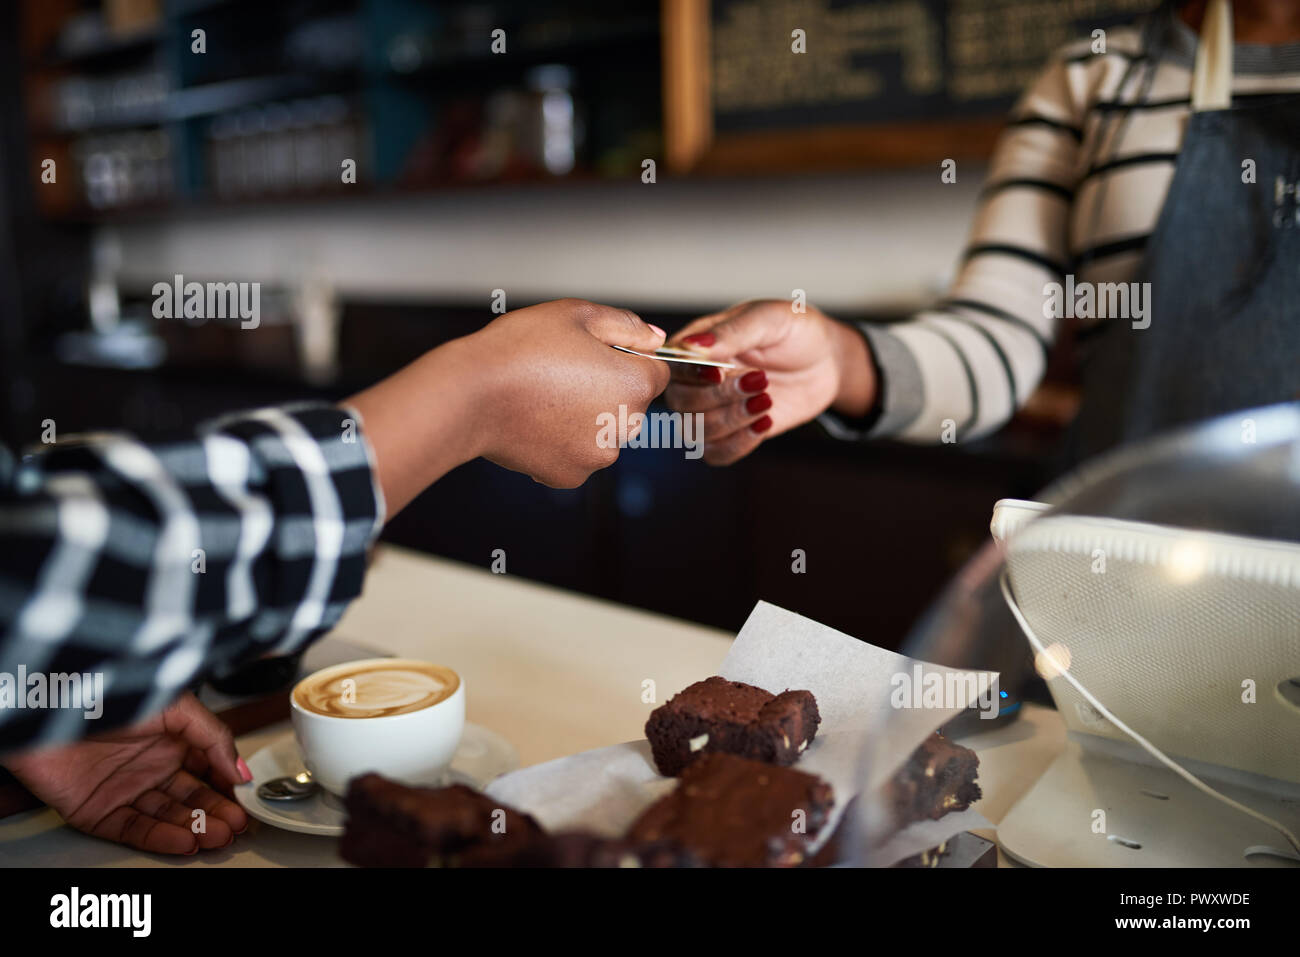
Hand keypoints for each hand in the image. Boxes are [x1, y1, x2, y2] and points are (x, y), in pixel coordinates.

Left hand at [3, 693, 249, 854]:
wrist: (50, 706)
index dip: (227, 786)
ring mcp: (123, 789)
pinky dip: (161, 838)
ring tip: (218, 836)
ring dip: (195, 828)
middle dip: (216, 813)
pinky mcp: (96, 811)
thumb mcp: (177, 707)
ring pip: (166, 816)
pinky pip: (133, 830)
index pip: (207, 770)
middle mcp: (147, 766)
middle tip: (236, 826)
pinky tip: (185, 841)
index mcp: (169, 740)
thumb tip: (240, 769)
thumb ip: (213, 737)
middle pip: (190, 797)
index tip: (246, 800)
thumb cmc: (109, 694)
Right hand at [468, 299, 671, 486]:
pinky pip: (577, 454)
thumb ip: (626, 326)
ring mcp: (598, 456)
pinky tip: (536, 420)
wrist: (471, 394)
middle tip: (564, 372)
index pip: (657, 371)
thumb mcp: (577, 315)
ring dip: (587, 417)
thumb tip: (654, 339)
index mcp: (635, 384)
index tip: (596, 354)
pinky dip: (562, 441)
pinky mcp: (570, 475)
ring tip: (546, 396)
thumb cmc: (520, 349)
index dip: (628, 358)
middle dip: (608, 388)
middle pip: (632, 404)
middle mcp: (626, 426)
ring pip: (605, 432)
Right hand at [663, 300, 875, 464]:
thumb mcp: (768, 320)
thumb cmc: (794, 331)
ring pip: (696, 431)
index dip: (690, 375)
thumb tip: (690, 346)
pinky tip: (765, 422)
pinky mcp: (731, 433)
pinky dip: (738, 444)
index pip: (672, 366)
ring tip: (767, 400)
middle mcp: (696, 380)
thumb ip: (730, 332)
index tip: (720, 373)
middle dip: (719, 398)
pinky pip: (716, 454)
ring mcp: (711, 409)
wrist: (826, 362)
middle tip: (760, 381)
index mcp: (696, 346)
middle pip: (681, 402)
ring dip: (732, 420)